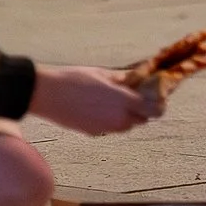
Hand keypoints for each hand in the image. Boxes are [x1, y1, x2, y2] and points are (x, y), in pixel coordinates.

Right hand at [30, 64, 159, 134]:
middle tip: (135, 96)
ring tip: (114, 101)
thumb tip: (137, 78)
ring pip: (125, 126)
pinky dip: (110, 121)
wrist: (47, 94)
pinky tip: (98, 108)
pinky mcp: (92, 133)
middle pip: (141, 120)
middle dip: (141, 110)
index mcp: (124, 101)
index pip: (153, 110)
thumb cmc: (75, 79)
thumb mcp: (103, 73)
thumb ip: (124, 78)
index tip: (156, 98)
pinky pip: (109, 128)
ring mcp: (105, 128)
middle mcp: (118, 118)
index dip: (158, 105)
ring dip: (126, 116)